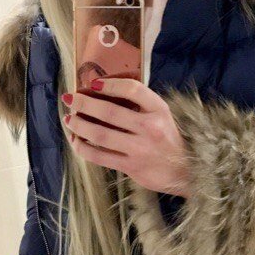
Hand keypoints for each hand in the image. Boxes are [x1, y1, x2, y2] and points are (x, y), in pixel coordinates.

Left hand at [62, 78, 190, 196]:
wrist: (185, 171)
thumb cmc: (167, 139)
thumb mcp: (161, 115)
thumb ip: (140, 104)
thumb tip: (103, 92)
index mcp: (159, 110)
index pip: (132, 89)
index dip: (110, 84)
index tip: (94, 83)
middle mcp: (150, 128)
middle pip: (109, 111)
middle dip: (84, 103)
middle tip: (69, 99)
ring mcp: (139, 148)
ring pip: (100, 134)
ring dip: (79, 125)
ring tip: (69, 119)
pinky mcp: (130, 166)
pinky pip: (99, 156)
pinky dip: (82, 147)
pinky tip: (76, 141)